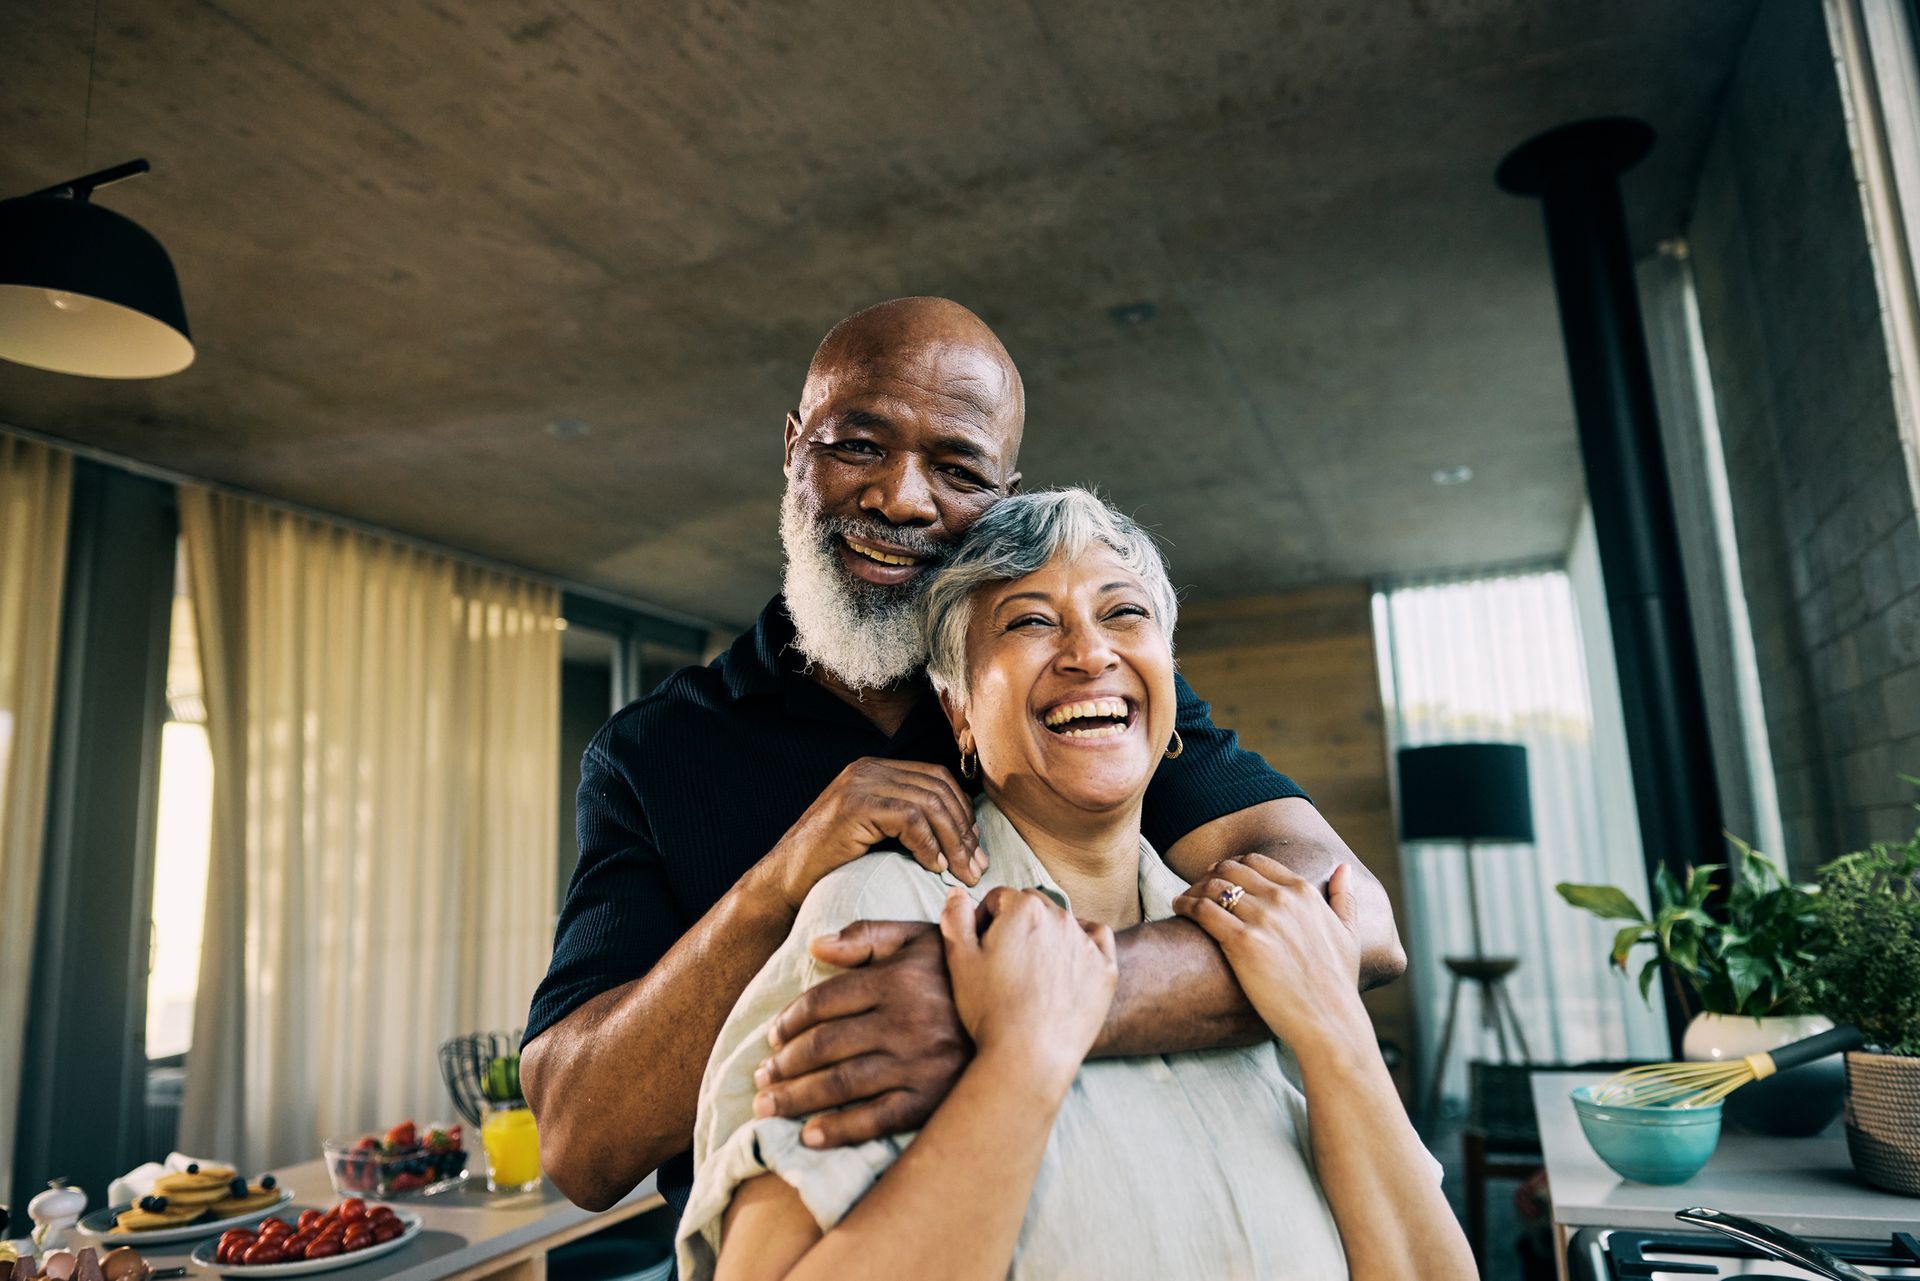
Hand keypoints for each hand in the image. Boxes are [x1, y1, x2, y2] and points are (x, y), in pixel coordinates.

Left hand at [751, 922, 968, 1147]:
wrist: (1026, 1021)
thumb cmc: (963, 977)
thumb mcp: (922, 940)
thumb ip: (868, 936)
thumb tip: (815, 945)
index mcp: (897, 979)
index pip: (825, 1001)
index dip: (791, 1021)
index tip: (774, 1037)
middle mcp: (904, 1021)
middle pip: (825, 1045)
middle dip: (785, 1064)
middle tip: (761, 1076)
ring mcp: (918, 1063)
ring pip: (841, 1083)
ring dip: (798, 1098)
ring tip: (769, 1107)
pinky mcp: (932, 1099)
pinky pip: (876, 1119)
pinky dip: (839, 1130)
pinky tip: (810, 1136)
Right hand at [758, 758, 982, 910]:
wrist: (784, 883)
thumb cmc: (831, 868)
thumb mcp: (874, 835)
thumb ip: (905, 822)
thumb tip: (959, 834)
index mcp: (875, 770)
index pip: (936, 778)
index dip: (962, 812)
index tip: (974, 849)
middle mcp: (868, 769)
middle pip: (938, 787)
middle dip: (964, 829)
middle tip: (976, 866)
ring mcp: (859, 784)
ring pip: (928, 802)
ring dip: (953, 841)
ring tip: (961, 872)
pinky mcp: (854, 806)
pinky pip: (909, 818)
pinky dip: (928, 844)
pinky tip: (934, 867)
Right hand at [941, 887, 1116, 1089]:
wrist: (1030, 1056)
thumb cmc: (991, 1010)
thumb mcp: (960, 961)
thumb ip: (956, 918)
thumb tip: (958, 893)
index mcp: (1023, 908)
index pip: (999, 899)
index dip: (984, 921)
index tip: (980, 949)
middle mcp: (1060, 916)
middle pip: (1032, 906)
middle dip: (1017, 924)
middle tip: (1004, 963)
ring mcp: (1086, 942)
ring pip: (1063, 922)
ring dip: (1047, 936)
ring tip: (1032, 973)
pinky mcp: (1105, 968)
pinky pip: (1097, 939)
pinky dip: (1083, 944)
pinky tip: (1067, 965)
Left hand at [1173, 857, 1371, 1061]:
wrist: (1328, 1021)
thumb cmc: (1337, 984)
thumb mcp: (1348, 935)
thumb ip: (1344, 899)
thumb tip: (1342, 869)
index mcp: (1304, 892)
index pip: (1255, 861)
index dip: (1231, 866)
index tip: (1218, 877)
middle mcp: (1282, 899)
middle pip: (1229, 869)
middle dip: (1208, 874)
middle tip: (1196, 889)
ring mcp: (1262, 918)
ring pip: (1212, 885)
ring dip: (1192, 889)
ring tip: (1183, 901)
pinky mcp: (1243, 942)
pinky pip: (1202, 910)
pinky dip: (1185, 905)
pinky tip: (1178, 910)